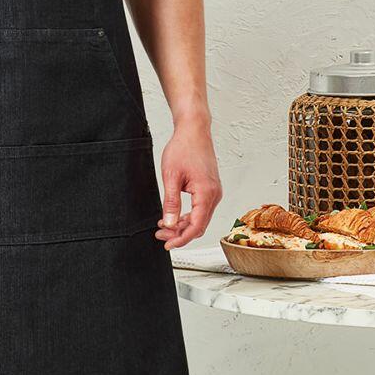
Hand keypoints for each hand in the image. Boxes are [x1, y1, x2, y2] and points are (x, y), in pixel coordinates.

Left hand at [154, 119, 221, 250]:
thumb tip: (169, 224)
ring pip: (199, 218)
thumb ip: (171, 202)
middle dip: (180, 233)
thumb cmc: (184, 148)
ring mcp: (214, 192)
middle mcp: (214, 195)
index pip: (196, 226)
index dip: (181, 238)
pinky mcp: (210, 188)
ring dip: (182, 225)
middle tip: (160, 236)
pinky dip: (187, 215)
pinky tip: (173, 216)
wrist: (194, 130)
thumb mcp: (171, 176)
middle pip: (199, 225)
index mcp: (207, 193)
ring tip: (163, 227)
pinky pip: (200, 209)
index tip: (167, 244)